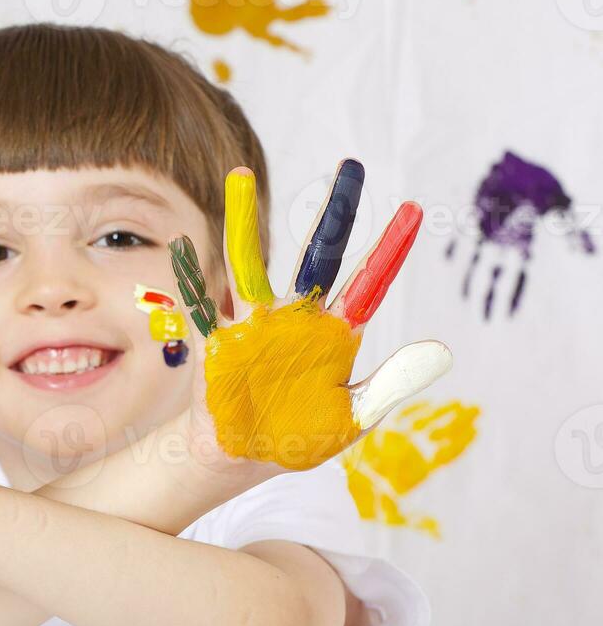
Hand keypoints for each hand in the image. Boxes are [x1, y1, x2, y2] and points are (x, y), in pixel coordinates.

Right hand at [163, 160, 451, 475]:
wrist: (243, 459)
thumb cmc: (299, 437)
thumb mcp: (354, 416)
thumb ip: (393, 382)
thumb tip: (443, 349)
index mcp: (336, 333)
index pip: (370, 282)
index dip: (390, 249)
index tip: (414, 209)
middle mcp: (297, 318)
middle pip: (318, 254)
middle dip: (336, 212)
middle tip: (353, 165)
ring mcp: (254, 326)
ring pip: (250, 264)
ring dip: (245, 222)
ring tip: (241, 177)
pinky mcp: (218, 343)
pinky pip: (203, 304)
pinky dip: (193, 274)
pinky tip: (183, 243)